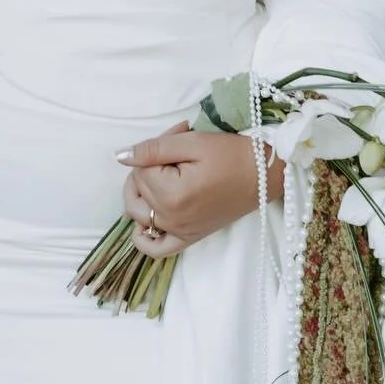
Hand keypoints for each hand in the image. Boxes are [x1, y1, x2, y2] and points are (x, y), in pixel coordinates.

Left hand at [116, 122, 285, 256]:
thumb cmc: (231, 155)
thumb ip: (152, 149)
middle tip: (174, 150)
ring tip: (163, 173)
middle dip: (148, 165)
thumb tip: (120, 156)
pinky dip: (144, 238)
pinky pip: (157, 249)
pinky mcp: (189, 238)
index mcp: (172, 195)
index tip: (178, 135)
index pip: (140, 168)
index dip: (155, 148)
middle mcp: (172, 219)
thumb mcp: (191, 143)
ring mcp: (180, 232)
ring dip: (142, 191)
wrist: (263, 175)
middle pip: (136, 188)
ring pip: (138, 213)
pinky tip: (144, 221)